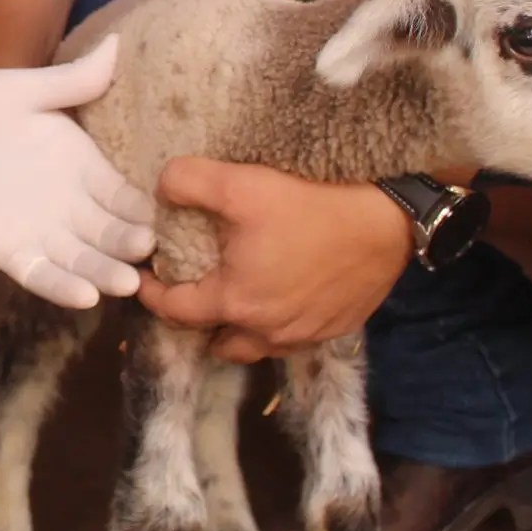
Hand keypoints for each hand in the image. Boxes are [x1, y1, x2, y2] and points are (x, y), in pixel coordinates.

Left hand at [0, 39, 158, 308]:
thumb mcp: (21, 90)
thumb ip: (71, 81)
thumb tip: (119, 43)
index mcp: (80, 164)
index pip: (125, 192)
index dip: (149, 203)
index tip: (178, 210)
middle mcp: (67, 203)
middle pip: (111, 231)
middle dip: (132, 243)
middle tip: (155, 250)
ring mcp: (38, 231)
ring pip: (81, 259)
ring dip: (104, 272)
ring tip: (126, 282)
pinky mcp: (5, 251)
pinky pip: (39, 274)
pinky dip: (60, 286)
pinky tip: (83, 296)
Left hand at [136, 158, 411, 359]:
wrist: (388, 221)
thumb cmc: (313, 203)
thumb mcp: (242, 184)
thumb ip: (189, 183)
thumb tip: (161, 188)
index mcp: (235, 300)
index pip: (176, 311)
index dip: (152, 295)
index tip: (143, 280)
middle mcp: (266, 330)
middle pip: (216, 340)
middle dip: (198, 321)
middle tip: (193, 291)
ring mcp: (304, 334)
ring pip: (255, 347)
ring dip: (238, 331)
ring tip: (236, 299)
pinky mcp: (335, 328)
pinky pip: (293, 339)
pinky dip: (277, 326)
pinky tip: (282, 296)